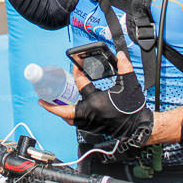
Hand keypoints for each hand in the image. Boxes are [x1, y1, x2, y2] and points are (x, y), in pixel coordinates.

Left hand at [39, 52, 153, 145]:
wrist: (139, 126)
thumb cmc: (133, 109)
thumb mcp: (129, 85)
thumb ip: (124, 67)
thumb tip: (121, 55)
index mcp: (95, 102)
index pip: (81, 85)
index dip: (77, 74)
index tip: (75, 67)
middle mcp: (90, 114)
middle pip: (66, 112)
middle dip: (53, 107)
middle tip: (42, 101)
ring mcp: (91, 123)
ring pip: (70, 119)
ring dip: (61, 112)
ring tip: (54, 105)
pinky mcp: (94, 127)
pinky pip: (77, 122)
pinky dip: (70, 116)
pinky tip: (71, 109)